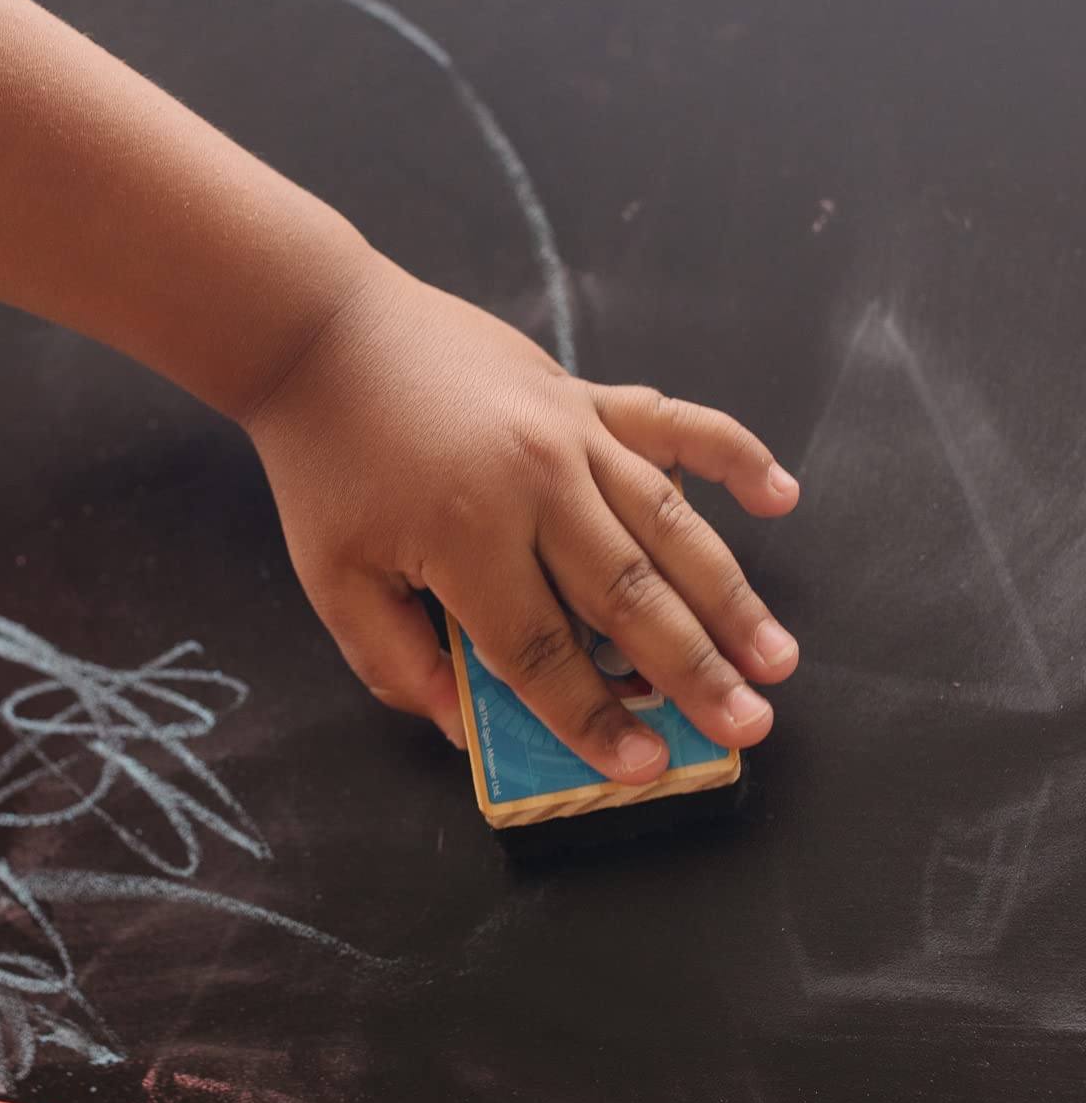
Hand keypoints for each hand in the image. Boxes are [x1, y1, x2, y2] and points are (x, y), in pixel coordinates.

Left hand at [243, 260, 799, 781]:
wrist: (323, 335)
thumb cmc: (326, 466)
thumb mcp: (334, 581)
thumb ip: (397, 662)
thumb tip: (464, 727)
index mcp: (467, 540)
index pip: (543, 654)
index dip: (593, 719)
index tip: (643, 766)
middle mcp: (534, 485)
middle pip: (629, 597)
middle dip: (695, 672)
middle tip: (749, 727)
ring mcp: (568, 432)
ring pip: (668, 526)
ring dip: (729, 595)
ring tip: (776, 656)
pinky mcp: (581, 394)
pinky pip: (672, 422)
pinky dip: (732, 455)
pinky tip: (779, 497)